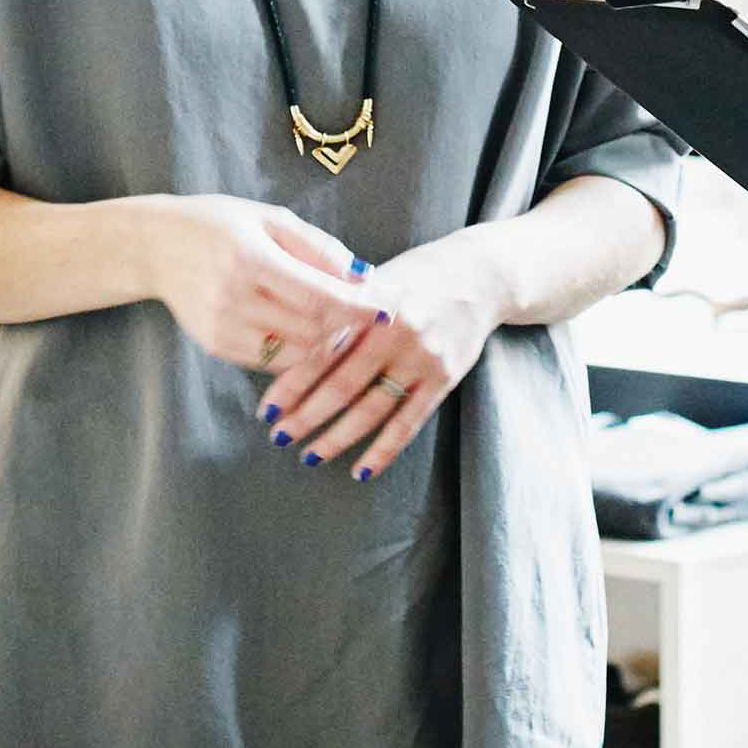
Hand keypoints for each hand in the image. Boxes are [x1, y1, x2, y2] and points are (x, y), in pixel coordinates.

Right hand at [143, 198, 386, 381]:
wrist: (155, 246)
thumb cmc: (220, 224)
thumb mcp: (271, 219)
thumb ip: (321, 248)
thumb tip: (366, 276)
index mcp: (251, 259)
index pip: (320, 296)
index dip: (360, 306)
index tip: (391, 306)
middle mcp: (234, 298)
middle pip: (313, 329)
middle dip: (347, 323)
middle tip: (368, 310)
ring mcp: (222, 327)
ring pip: (297, 351)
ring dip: (326, 339)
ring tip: (337, 317)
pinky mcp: (216, 346)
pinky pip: (273, 360)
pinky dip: (298, 349)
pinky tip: (304, 327)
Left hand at [264, 238, 511, 477]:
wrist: (481, 275)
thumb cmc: (414, 277)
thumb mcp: (374, 279)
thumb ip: (337, 308)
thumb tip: (284, 342)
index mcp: (369, 304)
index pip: (321, 350)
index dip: (291, 384)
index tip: (267, 410)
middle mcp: (395, 331)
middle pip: (342, 385)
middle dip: (306, 416)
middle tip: (278, 437)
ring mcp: (422, 357)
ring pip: (372, 410)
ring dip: (337, 438)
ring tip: (309, 455)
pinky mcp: (444, 378)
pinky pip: (408, 423)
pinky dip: (383, 451)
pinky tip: (360, 471)